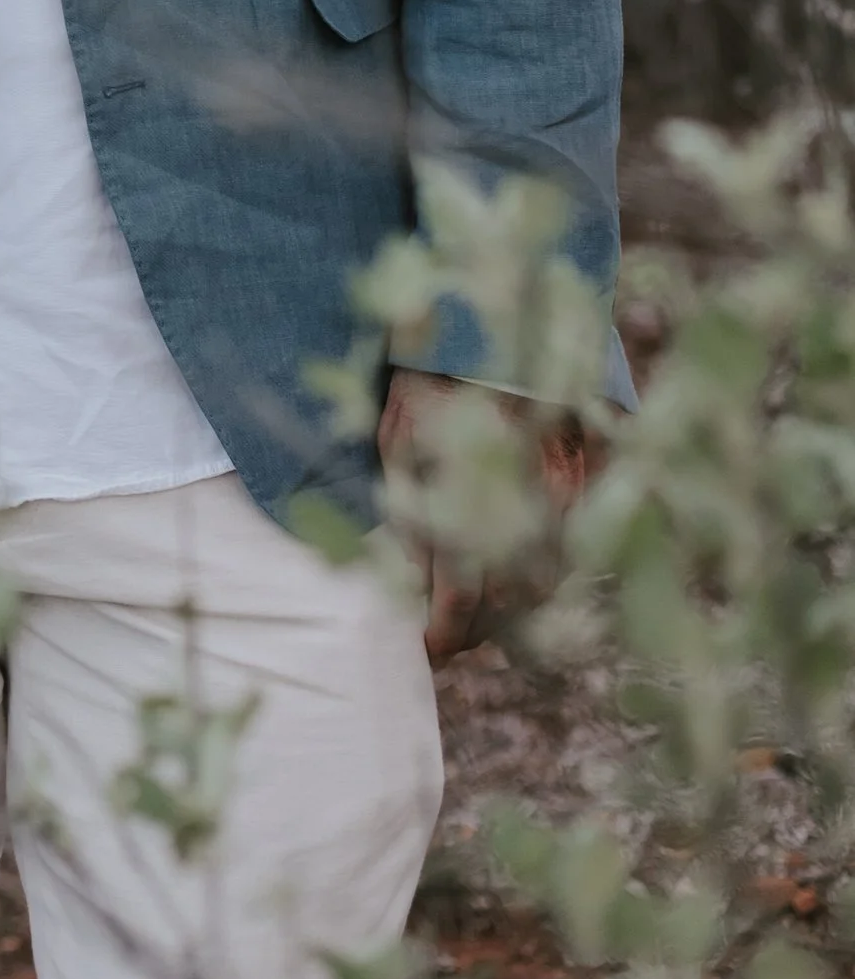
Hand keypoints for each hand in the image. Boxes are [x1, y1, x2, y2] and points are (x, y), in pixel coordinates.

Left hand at [380, 367, 592, 664]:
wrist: (493, 331)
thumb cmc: (431, 382)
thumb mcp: (399, 442)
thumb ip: (408, 516)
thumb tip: (413, 583)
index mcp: (470, 495)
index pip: (462, 596)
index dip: (442, 632)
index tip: (424, 647)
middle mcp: (524, 505)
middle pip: (507, 602)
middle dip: (474, 631)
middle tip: (444, 639)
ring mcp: (560, 498)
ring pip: (541, 585)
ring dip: (507, 614)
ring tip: (473, 620)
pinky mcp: (580, 484)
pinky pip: (564, 554)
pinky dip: (537, 581)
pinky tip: (510, 585)